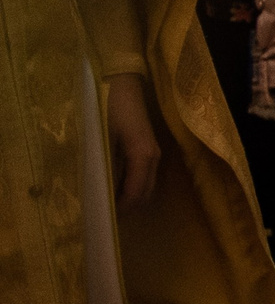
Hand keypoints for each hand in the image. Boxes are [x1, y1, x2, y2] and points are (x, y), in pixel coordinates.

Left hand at [103, 74, 160, 209]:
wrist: (121, 81)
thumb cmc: (107, 107)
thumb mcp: (100, 137)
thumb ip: (100, 166)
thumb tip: (92, 194)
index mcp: (143, 156)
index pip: (135, 194)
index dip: (119, 211)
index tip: (100, 222)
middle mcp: (153, 157)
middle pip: (144, 194)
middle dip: (126, 209)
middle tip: (101, 217)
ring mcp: (153, 152)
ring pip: (146, 186)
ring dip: (129, 199)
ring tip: (105, 204)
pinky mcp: (147, 147)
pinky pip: (143, 176)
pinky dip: (131, 187)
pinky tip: (112, 186)